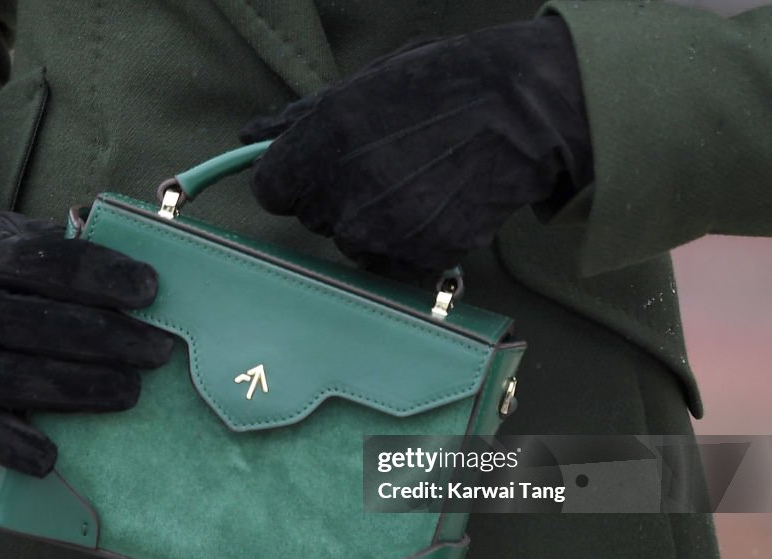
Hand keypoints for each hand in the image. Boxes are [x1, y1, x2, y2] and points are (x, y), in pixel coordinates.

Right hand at [0, 186, 173, 476]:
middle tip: (158, 351)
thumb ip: (66, 241)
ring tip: (131, 393)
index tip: (149, 290)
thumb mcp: (9, 231)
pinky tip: (51, 459)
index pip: (51, 263)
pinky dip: (12, 446)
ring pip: (15, 378)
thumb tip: (136, 242)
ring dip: (78, 390)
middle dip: (108, 339)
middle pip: (41, 325)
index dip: (103, 276)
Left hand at [240, 16, 593, 274]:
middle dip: (336, 195)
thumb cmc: (444, 84)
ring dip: (371, 222)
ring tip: (414, 182)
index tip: (315, 168)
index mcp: (322, 143)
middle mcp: (344, 195)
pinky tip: (432, 207)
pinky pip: (391, 262)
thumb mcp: (365, 82)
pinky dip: (406, 244)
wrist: (521, 113)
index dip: (293, 178)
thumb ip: (299, 117)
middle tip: (382, 163)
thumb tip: (250, 134)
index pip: (270, 190)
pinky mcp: (416, 259)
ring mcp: (381, 233)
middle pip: (312, 216)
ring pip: (351, 242)